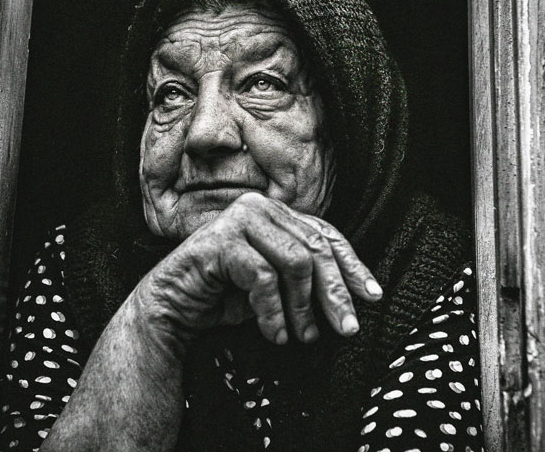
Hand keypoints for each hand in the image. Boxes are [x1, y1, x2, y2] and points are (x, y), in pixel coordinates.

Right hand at [133, 191, 382, 345]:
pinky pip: (264, 277)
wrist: (172, 311)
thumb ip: (305, 279)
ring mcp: (238, 220)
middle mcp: (260, 208)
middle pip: (316, 248)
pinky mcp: (220, 241)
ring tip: (300, 336)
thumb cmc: (223, 297)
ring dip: (302, 307)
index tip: (373, 297)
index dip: (353, 267)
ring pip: (296, 261)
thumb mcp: (275, 286)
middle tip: (347, 329)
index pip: (326, 235)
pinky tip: (274, 334)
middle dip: (335, 293)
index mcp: (276, 213)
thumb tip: (353, 297)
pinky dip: (273, 312)